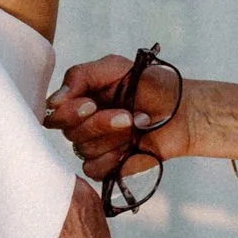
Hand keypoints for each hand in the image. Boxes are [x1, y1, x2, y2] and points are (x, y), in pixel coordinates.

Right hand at [44, 54, 189, 178]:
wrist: (182, 111)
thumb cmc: (151, 86)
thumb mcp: (115, 68)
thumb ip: (81, 76)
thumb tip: (54, 100)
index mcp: (79, 99)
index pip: (55, 112)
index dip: (70, 111)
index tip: (92, 103)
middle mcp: (82, 124)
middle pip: (69, 132)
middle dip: (99, 123)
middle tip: (126, 114)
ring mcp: (94, 146)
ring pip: (84, 149)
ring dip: (114, 137)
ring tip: (137, 124)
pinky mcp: (107, 167)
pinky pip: (93, 169)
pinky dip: (113, 158)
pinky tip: (131, 147)